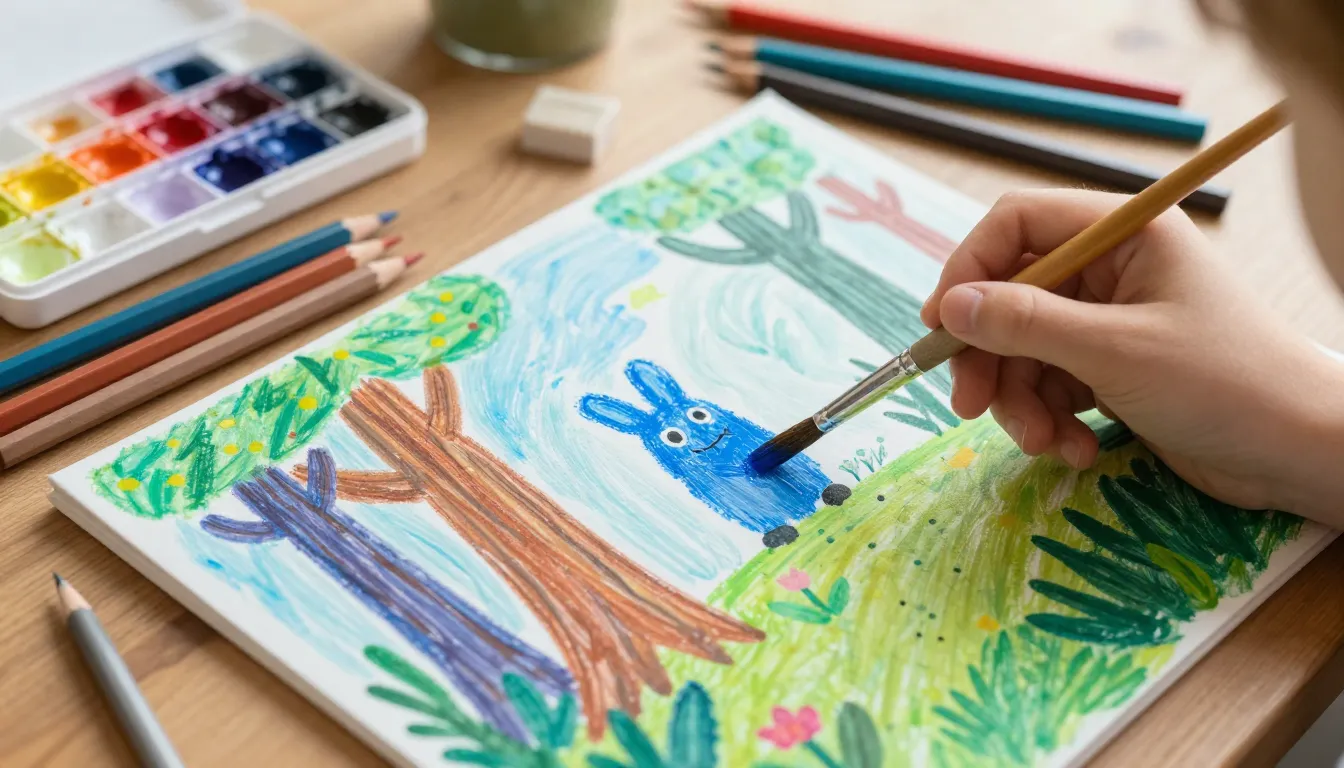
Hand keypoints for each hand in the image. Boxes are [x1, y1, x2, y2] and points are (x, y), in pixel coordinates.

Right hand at [920, 189, 1343, 519]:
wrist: (1299, 453)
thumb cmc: (1225, 384)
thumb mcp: (1115, 351)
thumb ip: (1026, 324)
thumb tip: (950, 306)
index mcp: (1124, 233)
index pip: (1018, 224)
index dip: (970, 268)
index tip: (940, 324)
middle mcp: (1113, 267)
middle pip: (1011, 295)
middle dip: (991, 356)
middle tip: (970, 405)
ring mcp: (1111, 319)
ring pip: (1025, 348)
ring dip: (1022, 401)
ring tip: (1044, 442)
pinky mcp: (1112, 366)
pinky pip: (1051, 383)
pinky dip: (1051, 418)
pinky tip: (1075, 448)